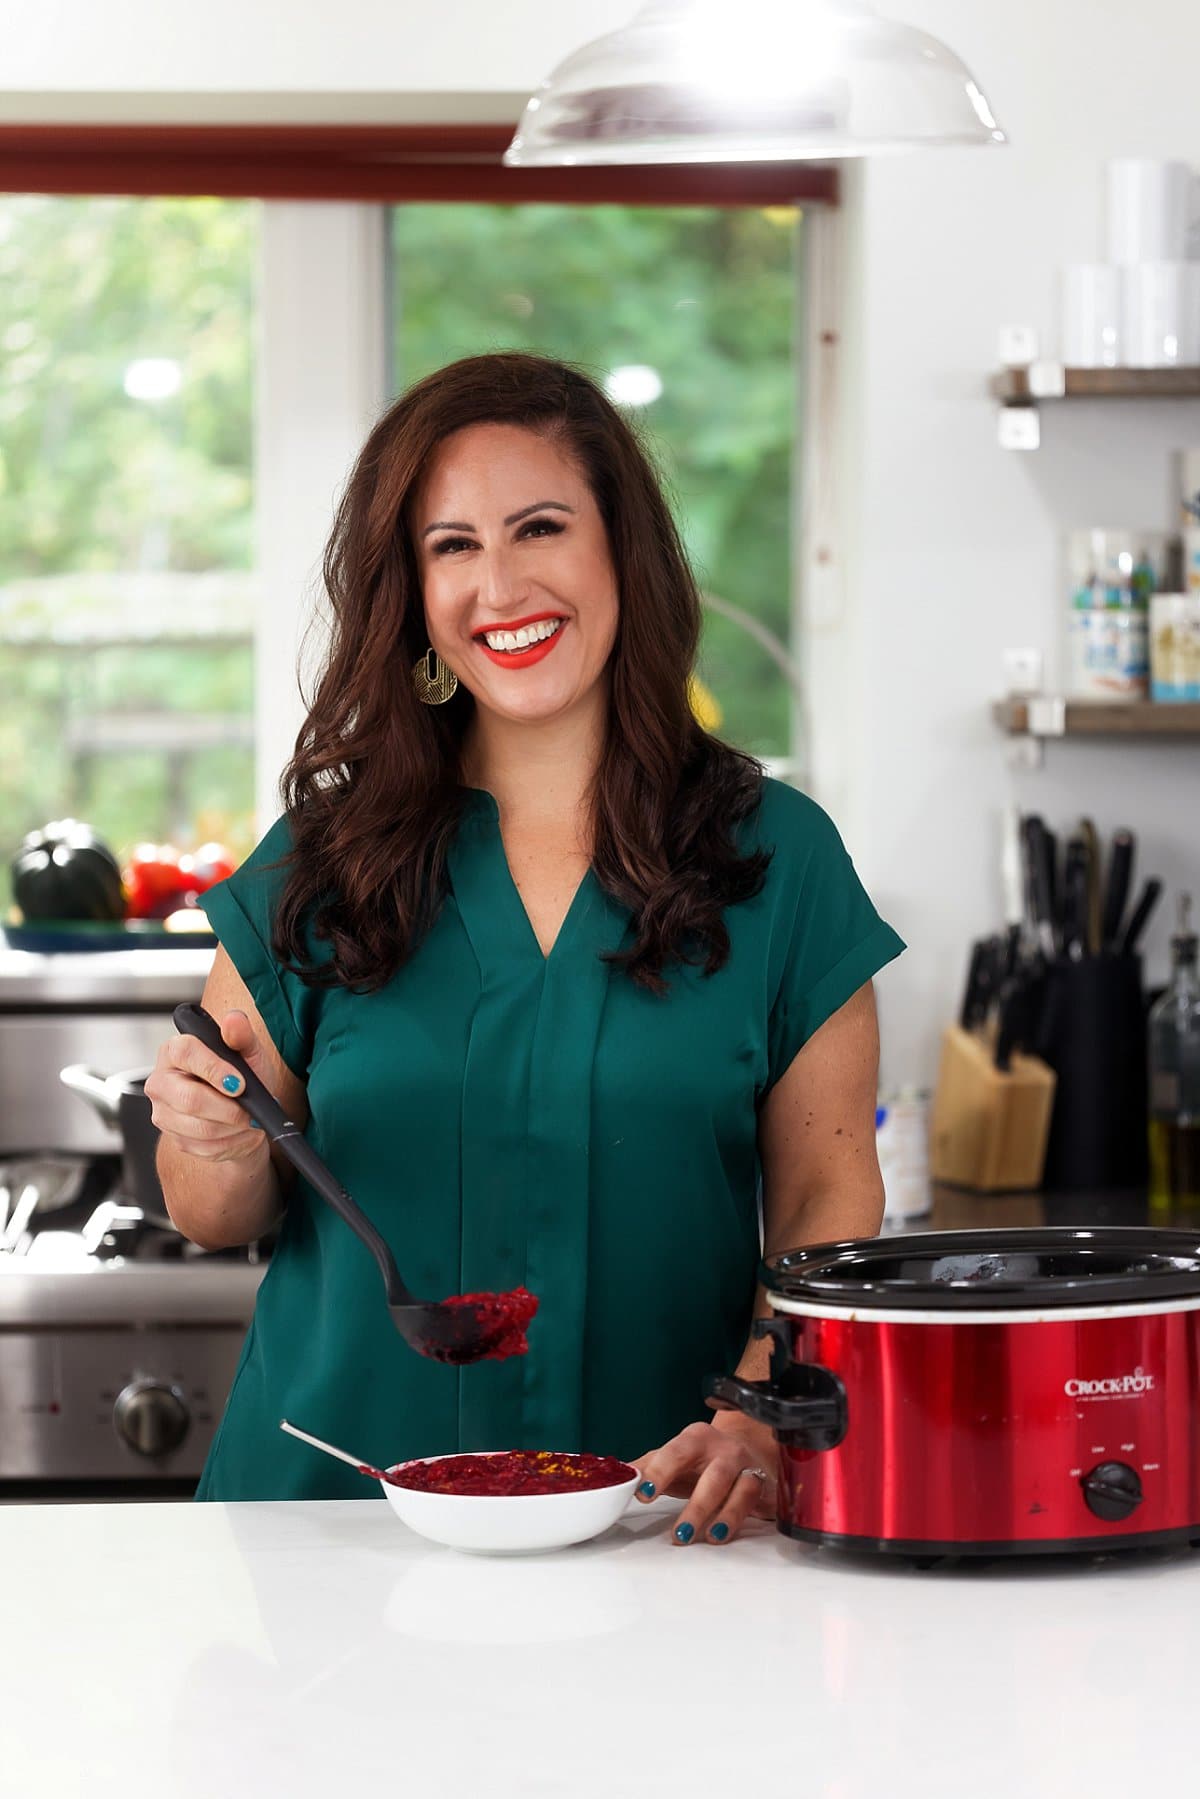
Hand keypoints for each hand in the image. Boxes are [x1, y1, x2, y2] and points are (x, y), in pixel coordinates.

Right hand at [144, 1009, 270, 1164]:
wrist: (244, 1114)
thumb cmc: (243, 1078)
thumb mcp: (248, 1053)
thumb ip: (242, 1036)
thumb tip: (234, 1020)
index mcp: (174, 1051)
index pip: (185, 1053)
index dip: (214, 1069)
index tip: (240, 1084)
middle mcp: (161, 1081)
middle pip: (188, 1099)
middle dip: (228, 1108)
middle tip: (250, 1110)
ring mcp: (164, 1112)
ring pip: (199, 1127)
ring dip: (233, 1127)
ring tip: (249, 1120)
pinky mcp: (174, 1138)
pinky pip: (204, 1146)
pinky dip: (231, 1142)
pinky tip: (240, 1132)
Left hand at [632, 1420, 777, 1546]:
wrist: (747, 1448)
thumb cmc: (702, 1459)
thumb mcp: (672, 1458)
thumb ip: (646, 1467)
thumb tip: (616, 1477)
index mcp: (697, 1438)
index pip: (677, 1452)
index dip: (660, 1472)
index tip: (643, 1493)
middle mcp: (725, 1449)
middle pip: (714, 1475)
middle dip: (697, 1505)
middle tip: (679, 1534)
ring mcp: (748, 1466)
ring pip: (742, 1489)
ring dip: (726, 1516)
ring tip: (709, 1538)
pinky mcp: (765, 1486)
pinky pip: (758, 1502)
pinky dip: (744, 1519)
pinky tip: (727, 1534)